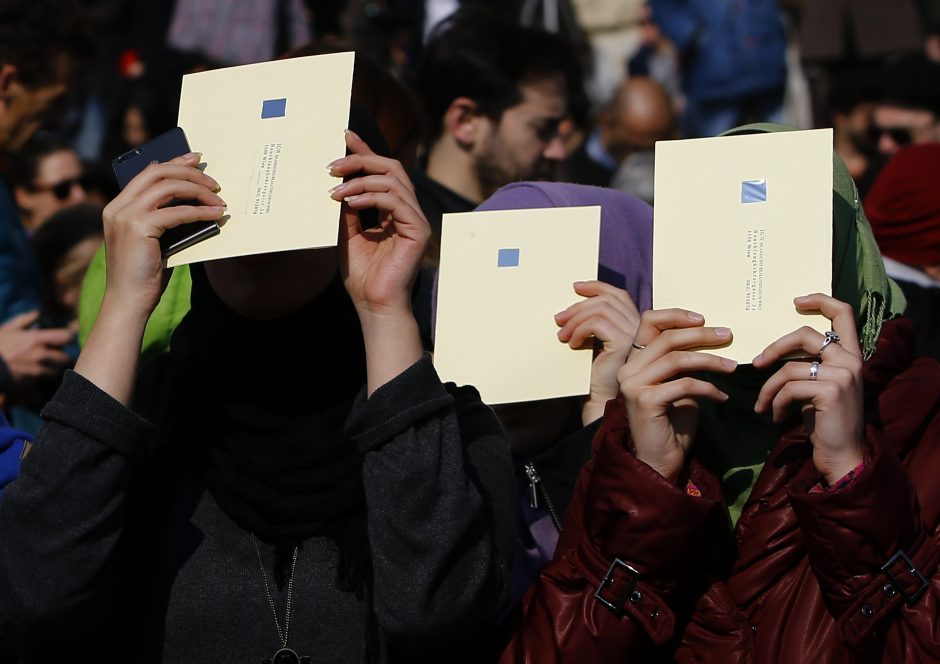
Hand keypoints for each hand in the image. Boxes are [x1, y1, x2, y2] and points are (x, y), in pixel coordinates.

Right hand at [0, 311, 72, 385]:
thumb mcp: (8, 329)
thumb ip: (25, 320)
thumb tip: (38, 313)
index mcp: (36, 338)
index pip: (67, 336)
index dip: (69, 337)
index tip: (67, 338)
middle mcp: (40, 354)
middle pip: (66, 358)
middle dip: (62, 356)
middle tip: (56, 354)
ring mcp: (36, 369)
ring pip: (56, 371)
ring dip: (54, 368)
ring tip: (46, 365)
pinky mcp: (31, 381)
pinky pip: (44, 380)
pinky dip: (43, 377)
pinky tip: (36, 373)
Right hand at [100, 152, 224, 321]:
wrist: (128, 301)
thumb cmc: (143, 275)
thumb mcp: (153, 241)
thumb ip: (163, 220)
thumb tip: (194, 202)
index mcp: (117, 207)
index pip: (147, 173)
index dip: (173, 162)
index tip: (195, 158)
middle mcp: (118, 207)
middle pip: (157, 173)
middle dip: (189, 172)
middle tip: (214, 179)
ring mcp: (125, 216)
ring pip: (168, 187)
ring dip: (199, 190)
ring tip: (220, 199)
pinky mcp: (138, 228)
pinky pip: (177, 212)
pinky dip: (200, 211)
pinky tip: (216, 215)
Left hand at [329, 130, 430, 319]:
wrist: (374, 305)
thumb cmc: (362, 276)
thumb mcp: (347, 234)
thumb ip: (347, 208)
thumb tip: (338, 180)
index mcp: (393, 211)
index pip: (382, 172)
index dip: (365, 151)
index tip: (345, 135)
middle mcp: (408, 211)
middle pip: (391, 168)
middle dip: (361, 161)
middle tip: (332, 166)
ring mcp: (416, 220)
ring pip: (393, 181)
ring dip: (360, 180)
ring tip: (335, 191)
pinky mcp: (418, 231)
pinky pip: (396, 201)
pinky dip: (371, 197)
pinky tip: (350, 202)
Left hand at [554, 281, 639, 424]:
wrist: (599, 400)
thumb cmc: (595, 373)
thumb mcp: (593, 341)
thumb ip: (592, 322)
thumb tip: (572, 304)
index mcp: (634, 324)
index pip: (618, 295)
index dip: (597, 286)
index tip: (575, 287)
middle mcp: (639, 327)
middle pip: (607, 300)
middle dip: (578, 305)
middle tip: (558, 318)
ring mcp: (634, 335)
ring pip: (601, 310)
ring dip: (575, 319)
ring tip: (562, 335)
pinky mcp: (624, 343)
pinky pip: (597, 324)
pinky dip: (580, 330)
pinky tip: (572, 344)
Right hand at [616, 309, 736, 483]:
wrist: (658, 461)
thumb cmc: (672, 425)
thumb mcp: (679, 386)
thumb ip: (684, 364)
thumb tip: (711, 339)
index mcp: (634, 361)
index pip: (649, 323)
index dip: (676, 315)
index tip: (704, 319)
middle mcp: (628, 369)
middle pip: (667, 338)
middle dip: (701, 335)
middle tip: (728, 335)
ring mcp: (633, 385)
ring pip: (677, 359)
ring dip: (710, 360)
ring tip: (732, 366)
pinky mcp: (646, 401)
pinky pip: (685, 385)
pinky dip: (708, 389)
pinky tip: (722, 398)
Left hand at [753, 294, 863, 484]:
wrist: (843, 455)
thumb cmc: (826, 421)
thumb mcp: (820, 386)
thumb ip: (810, 364)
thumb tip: (773, 351)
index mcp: (852, 355)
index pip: (843, 313)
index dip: (820, 300)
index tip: (795, 301)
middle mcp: (851, 360)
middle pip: (804, 334)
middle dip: (774, 348)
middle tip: (757, 363)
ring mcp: (843, 374)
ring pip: (789, 367)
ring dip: (768, 388)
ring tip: (762, 406)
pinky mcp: (831, 390)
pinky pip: (789, 388)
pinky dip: (776, 402)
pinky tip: (775, 416)